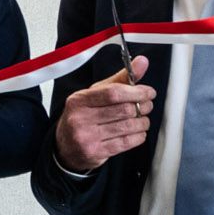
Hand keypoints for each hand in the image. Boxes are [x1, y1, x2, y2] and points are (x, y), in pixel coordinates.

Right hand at [51, 57, 154, 173]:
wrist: (65, 147)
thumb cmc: (84, 117)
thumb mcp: (96, 95)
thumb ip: (120, 79)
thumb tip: (142, 62)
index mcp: (79, 100)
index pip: (113, 93)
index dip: (136, 92)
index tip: (148, 93)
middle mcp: (79, 118)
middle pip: (123, 110)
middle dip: (143, 107)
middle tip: (146, 106)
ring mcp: (86, 137)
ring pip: (128, 126)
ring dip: (142, 122)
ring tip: (142, 120)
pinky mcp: (95, 152)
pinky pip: (126, 143)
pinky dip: (138, 136)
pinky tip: (137, 132)